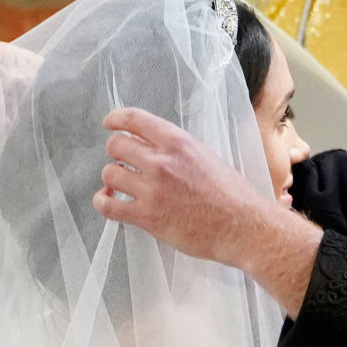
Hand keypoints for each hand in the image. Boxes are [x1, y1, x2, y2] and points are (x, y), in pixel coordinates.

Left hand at [93, 108, 321, 316]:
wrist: (243, 226)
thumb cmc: (233, 195)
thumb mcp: (206, 157)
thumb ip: (178, 152)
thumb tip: (154, 150)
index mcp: (178, 142)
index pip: (134, 119)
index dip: (115, 119)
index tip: (110, 123)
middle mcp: (161, 161)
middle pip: (116, 146)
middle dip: (116, 153)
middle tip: (124, 162)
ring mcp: (152, 189)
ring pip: (109, 174)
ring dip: (113, 179)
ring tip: (123, 186)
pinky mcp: (146, 216)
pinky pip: (107, 205)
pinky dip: (102, 202)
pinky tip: (111, 201)